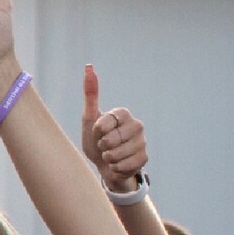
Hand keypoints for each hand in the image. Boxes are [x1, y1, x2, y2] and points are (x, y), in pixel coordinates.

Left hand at [81, 64, 147, 186]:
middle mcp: (137, 125)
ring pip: (117, 154)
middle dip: (102, 146)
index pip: (105, 123)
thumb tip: (89, 66)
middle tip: (104, 146)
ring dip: (108, 158)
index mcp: (123, 113)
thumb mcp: (89, 118)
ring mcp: (142, 142)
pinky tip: (117, 165)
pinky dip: (116, 168)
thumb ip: (90, 94)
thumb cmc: (96, 140)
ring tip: (110, 156)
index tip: (98, 132)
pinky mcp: (144, 158)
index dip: (97, 131)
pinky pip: (125, 165)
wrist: (105, 165)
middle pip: (110, 139)